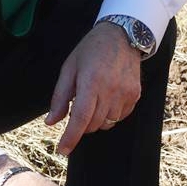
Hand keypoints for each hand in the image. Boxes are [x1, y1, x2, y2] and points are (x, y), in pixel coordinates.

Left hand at [47, 21, 142, 155]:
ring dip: (96, 120)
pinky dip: (110, 115)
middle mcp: (110, 90)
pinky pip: (120, 117)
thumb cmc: (91, 50)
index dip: (70, 137)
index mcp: (90, 82)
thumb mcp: (69, 68)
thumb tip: (51, 122)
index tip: (62, 150)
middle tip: (78, 107)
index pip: (80, 118)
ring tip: (94, 99)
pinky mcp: (135, 95)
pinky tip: (107, 99)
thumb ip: (60, 97)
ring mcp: (125, 94)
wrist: (122, 35)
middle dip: (81, 124)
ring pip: (107, 123)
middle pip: (93, 124)